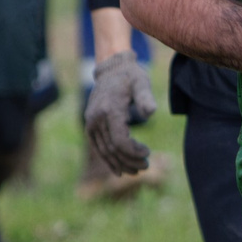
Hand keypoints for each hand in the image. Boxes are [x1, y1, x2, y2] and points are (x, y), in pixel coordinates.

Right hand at [83, 50, 157, 174]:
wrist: (111, 70)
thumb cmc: (130, 77)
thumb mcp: (141, 82)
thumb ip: (146, 96)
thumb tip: (151, 112)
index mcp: (110, 110)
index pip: (119, 141)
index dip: (133, 152)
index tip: (148, 152)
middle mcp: (97, 118)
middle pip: (112, 149)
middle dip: (130, 161)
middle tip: (146, 166)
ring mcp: (91, 123)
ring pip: (104, 151)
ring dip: (120, 164)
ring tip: (137, 171)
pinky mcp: (90, 126)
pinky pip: (98, 147)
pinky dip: (108, 160)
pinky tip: (119, 170)